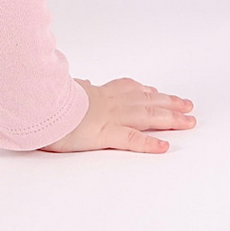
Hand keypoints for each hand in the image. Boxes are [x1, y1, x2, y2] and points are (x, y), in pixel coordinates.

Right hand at [41, 77, 195, 153]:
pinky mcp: (105, 134)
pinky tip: (164, 147)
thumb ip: (78, 88)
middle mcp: (110, 101)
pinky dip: (149, 143)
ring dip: (171, 118)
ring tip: (189, 121)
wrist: (39, 102)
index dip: (147, 91)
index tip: (158, 91)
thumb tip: (83, 83)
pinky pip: (132, 139)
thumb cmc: (48, 98)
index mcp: (99, 92)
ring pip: (148, 115)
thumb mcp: (65, 89)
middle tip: (188, 105)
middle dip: (170, 103)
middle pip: (147, 101)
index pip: (129, 89)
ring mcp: (110, 117)